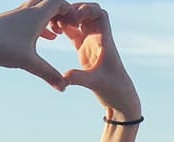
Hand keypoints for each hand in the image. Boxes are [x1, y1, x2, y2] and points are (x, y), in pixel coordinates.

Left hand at [0, 0, 69, 89]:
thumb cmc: (2, 48)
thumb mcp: (28, 62)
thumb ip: (48, 74)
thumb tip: (63, 88)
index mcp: (35, 16)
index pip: (59, 2)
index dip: (70, 11)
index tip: (75, 26)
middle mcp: (26, 11)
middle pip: (49, 1)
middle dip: (61, 12)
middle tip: (67, 27)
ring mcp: (15, 15)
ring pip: (38, 9)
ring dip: (50, 18)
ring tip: (57, 34)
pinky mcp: (7, 21)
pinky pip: (28, 17)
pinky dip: (39, 24)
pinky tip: (42, 38)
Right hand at [51, 2, 140, 117]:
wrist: (120, 100)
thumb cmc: (114, 90)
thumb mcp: (95, 83)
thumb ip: (78, 78)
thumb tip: (63, 77)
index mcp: (105, 40)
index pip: (100, 14)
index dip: (87, 9)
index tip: (73, 16)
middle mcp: (99, 39)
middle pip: (89, 13)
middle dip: (75, 10)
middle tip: (59, 17)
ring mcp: (92, 44)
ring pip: (81, 21)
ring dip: (68, 18)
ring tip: (54, 23)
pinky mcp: (85, 51)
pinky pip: (75, 33)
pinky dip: (65, 28)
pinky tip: (54, 31)